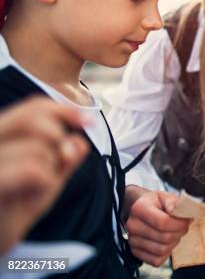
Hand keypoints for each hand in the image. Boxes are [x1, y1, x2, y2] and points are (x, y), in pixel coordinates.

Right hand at [0, 97, 89, 254]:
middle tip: (57, 163)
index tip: (88, 122)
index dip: (64, 110)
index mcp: (2, 134)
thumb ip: (65, 153)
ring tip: (34, 188)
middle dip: (57, 140)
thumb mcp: (49, 174)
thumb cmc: (18, 205)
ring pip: (39, 148)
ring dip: (49, 170)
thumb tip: (79, 139)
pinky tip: (31, 197)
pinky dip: (44, 183)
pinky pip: (33, 169)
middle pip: (34, 118)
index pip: (33, 106)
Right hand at [124, 186, 191, 266]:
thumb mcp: (165, 196)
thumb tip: (182, 210)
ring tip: (175, 232)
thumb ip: (174, 202)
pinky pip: (156, 260)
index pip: (163, 222)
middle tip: (183, 225)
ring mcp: (132, 240)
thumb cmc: (156, 203)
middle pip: (164, 238)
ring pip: (162, 250)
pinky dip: (166, 253)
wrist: (143, 209)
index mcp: (139, 208)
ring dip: (174, 242)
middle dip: (179, 232)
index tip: (187, 219)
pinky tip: (167, 242)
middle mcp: (133, 225)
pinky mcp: (136, 252)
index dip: (180, 224)